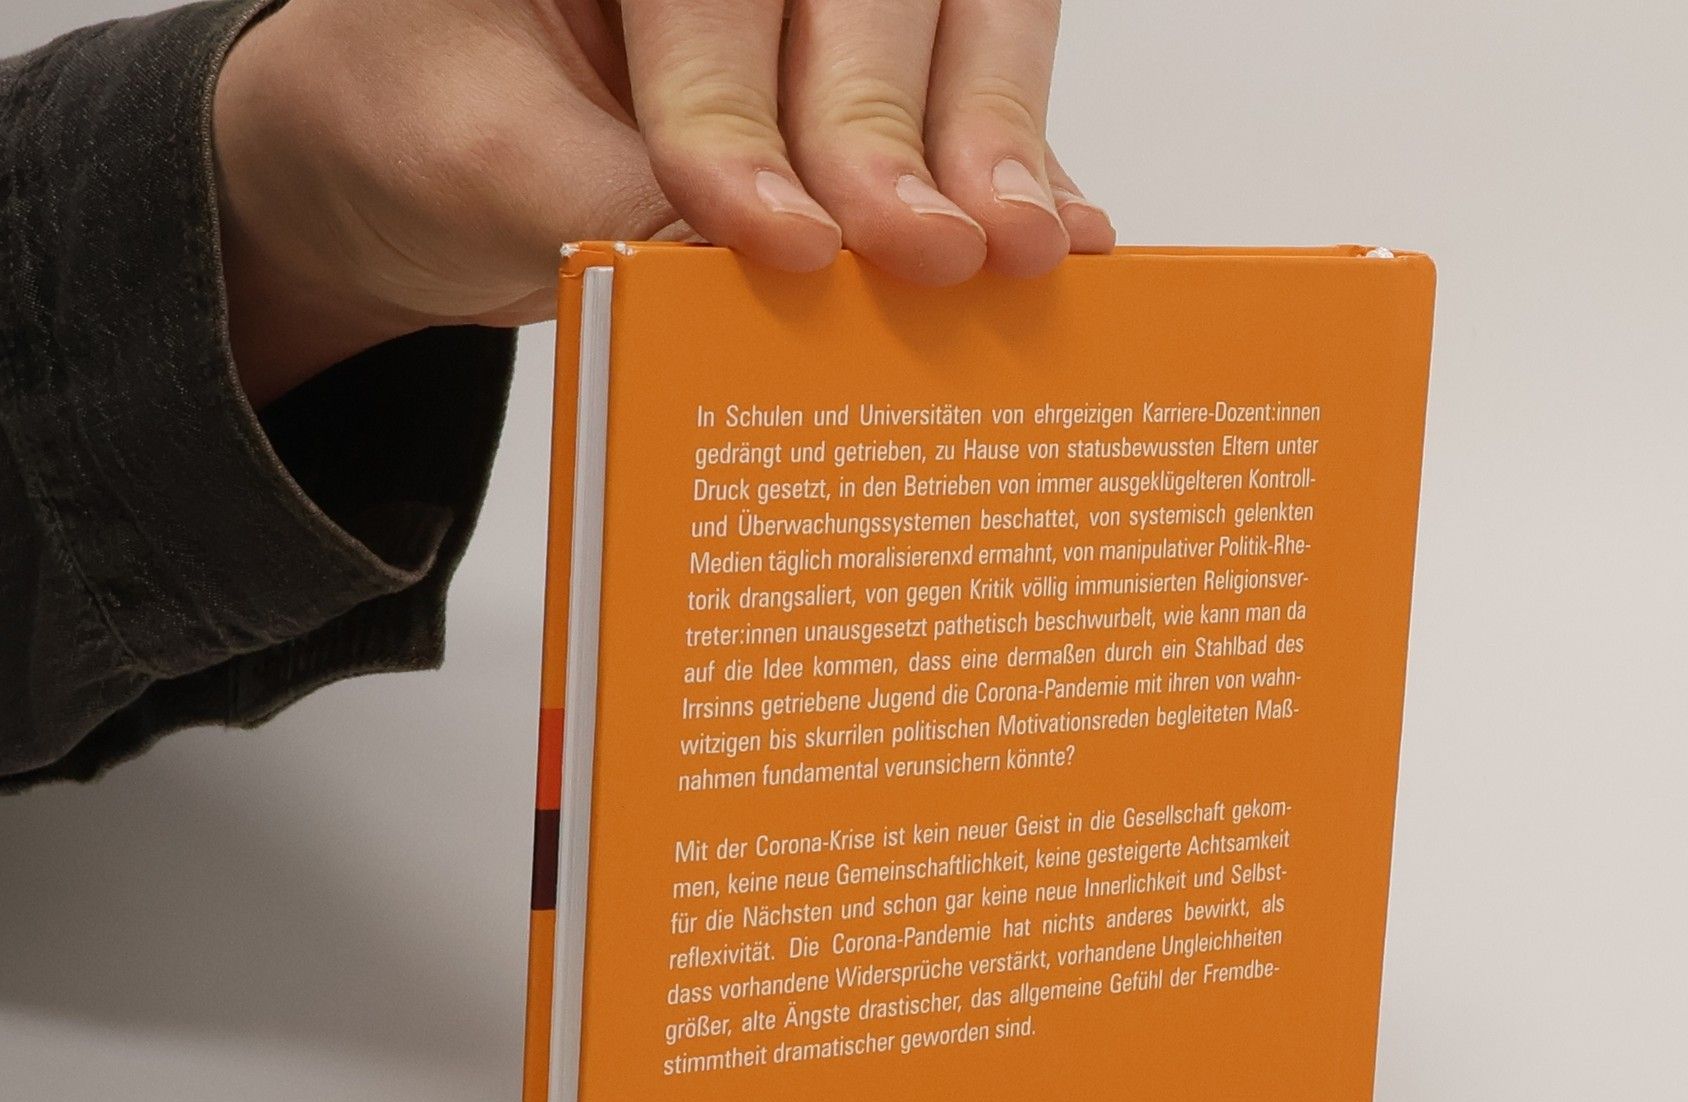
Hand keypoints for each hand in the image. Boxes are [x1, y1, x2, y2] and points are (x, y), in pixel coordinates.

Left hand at [214, 0, 1114, 403]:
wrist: (424, 146)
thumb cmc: (429, 118)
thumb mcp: (484, 165)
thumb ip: (613, 210)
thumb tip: (763, 285)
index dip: (741, 114)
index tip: (775, 239)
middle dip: (893, 127)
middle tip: (927, 250)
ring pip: (965, 12)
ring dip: (994, 136)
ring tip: (1018, 247)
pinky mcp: (883, 61)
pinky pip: (978, 94)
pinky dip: (1023, 170)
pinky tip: (1059, 237)